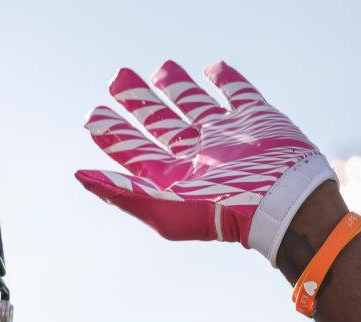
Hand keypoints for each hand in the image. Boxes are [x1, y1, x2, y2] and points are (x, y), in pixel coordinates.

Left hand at [75, 61, 334, 264]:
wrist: (281, 201)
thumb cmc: (219, 212)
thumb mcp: (161, 207)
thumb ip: (120, 191)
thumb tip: (79, 176)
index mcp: (172, 176)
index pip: (133, 150)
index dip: (112, 132)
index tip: (92, 114)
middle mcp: (196, 155)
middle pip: (159, 123)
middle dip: (138, 102)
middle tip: (118, 78)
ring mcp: (226, 135)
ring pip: (194, 105)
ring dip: (176, 87)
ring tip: (159, 69)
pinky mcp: (256, 118)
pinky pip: (238, 93)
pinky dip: (226, 80)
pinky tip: (213, 69)